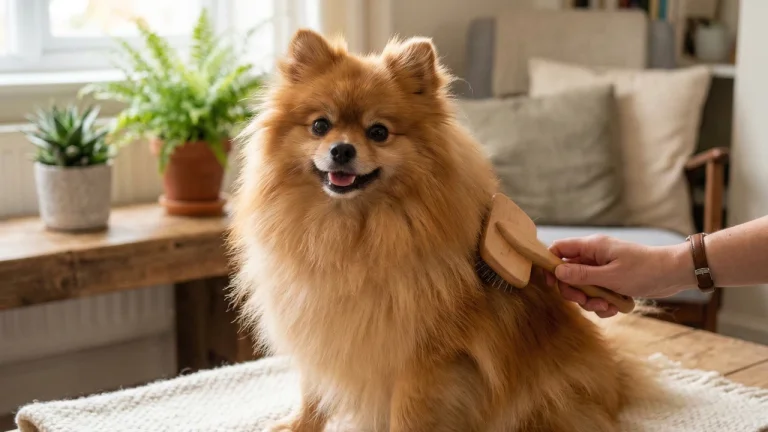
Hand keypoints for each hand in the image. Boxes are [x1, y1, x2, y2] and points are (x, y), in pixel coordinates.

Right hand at [545, 235, 694, 317]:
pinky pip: (597, 294)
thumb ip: (582, 274)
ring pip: (583, 287)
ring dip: (590, 300)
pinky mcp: (612, 282)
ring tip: (606, 305)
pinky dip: (603, 304)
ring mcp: (603, 270)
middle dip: (574, 290)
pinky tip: (614, 307)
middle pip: (568, 273)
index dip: (551, 264)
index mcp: (592, 247)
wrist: (675, 274)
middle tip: (584, 300)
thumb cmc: (645, 269)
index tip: (550, 283)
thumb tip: (557, 271)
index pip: (560, 248)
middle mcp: (595, 256)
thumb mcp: (611, 275)